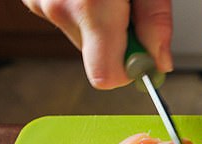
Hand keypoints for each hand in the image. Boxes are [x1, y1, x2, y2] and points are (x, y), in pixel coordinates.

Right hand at [22, 0, 172, 88]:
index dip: (129, 72)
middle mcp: (60, 10)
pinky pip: (67, 21)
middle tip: (127, 9)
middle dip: (118, 42)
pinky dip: (81, 12)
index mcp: (91, 9)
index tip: (143, 54)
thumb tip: (160, 64)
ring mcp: (41, 4)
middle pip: (98, 59)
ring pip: (82, 40)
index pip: (107, 78)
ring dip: (99, 24)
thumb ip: (156, 23)